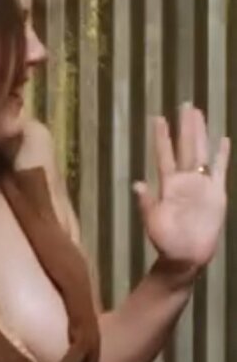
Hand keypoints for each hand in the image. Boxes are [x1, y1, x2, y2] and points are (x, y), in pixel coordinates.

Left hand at [133, 105, 229, 272]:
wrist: (185, 257)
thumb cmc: (166, 241)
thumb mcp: (153, 222)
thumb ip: (147, 203)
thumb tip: (137, 184)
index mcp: (168, 185)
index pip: (165, 155)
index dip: (162, 137)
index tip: (157, 118)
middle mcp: (185, 180)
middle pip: (186, 147)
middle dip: (185, 127)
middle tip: (184, 104)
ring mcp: (202, 185)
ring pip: (202, 153)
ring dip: (201, 134)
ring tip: (200, 114)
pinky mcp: (217, 193)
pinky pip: (220, 170)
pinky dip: (222, 155)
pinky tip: (224, 139)